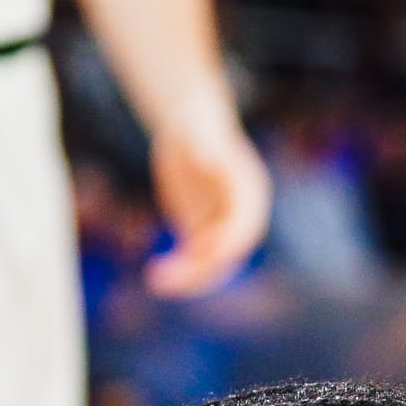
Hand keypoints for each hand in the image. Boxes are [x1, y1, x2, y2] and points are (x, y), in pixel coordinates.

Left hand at [146, 105, 271, 297]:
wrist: (192, 129)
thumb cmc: (198, 125)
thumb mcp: (201, 130)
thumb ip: (206, 144)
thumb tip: (208, 158)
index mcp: (250, 195)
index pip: (244, 228)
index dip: (224, 242)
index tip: (199, 250)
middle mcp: (241, 218)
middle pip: (227, 254)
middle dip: (199, 268)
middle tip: (165, 277)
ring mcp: (222, 228)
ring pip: (211, 265)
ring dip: (186, 278)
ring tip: (155, 281)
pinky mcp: (203, 233)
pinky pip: (195, 261)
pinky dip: (178, 271)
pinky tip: (156, 275)